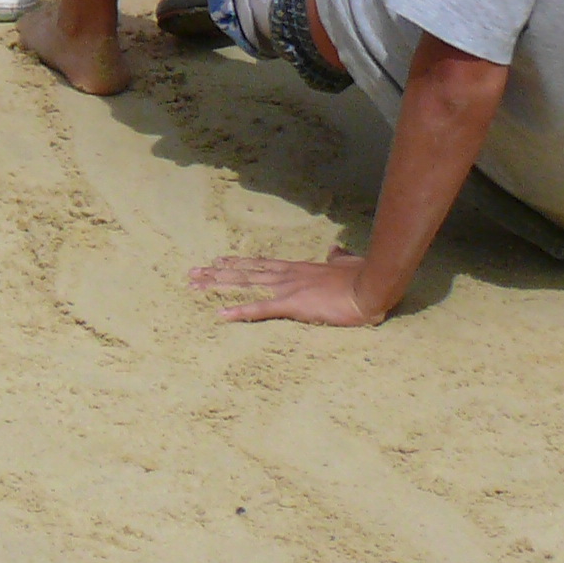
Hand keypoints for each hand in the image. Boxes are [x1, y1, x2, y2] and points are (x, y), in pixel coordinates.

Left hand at [189, 249, 388, 326]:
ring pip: (244, 285)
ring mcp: (286, 288)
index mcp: (297, 269)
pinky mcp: (292, 304)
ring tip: (195, 285)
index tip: (217, 260)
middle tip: (192, 272)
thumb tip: (334, 248)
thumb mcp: (346, 262)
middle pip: (244, 272)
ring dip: (218, 285)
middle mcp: (286, 275)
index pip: (260, 264)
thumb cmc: (362, 277)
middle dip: (216, 272)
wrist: (371, 286)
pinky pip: (259, 308)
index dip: (237, 262)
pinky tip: (221, 314)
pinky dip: (238, 311)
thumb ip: (337, 255)